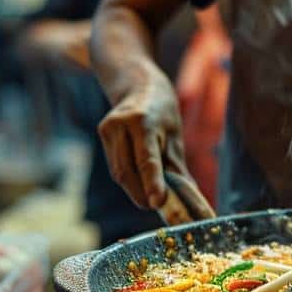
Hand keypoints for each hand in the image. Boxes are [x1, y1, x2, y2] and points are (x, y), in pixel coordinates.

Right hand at [96, 82, 213, 223]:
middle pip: (128, 170)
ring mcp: (109, 127)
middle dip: (142, 194)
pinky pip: (115, 165)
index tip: (158, 203)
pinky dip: (128, 178)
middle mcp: (122, 123)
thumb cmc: (163, 112)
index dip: (153, 183)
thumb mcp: (175, 135)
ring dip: (135, 189)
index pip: (147, 158)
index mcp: (145, 121)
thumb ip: (177, 167)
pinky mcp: (102, 132)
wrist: (138, 84)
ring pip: (119, 172)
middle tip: (157, 207)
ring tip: (150, 197)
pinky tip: (138, 181)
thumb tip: (188, 198)